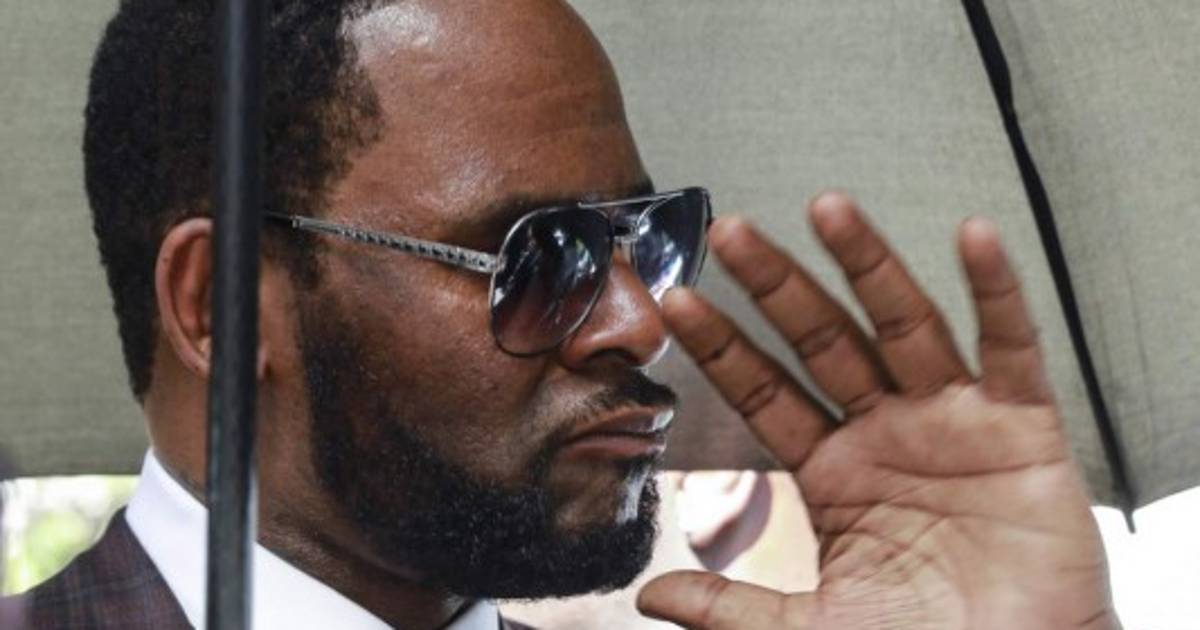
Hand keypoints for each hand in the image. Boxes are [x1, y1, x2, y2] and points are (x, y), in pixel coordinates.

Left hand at [637, 193, 1117, 628]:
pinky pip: (1011, 348)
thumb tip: (653, 594)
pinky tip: (973, 237)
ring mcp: (953, 422)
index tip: (677, 299)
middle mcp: (887, 432)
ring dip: (868, 263)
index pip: (765, 392)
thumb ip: (732, 607)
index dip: (724, 345)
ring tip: (827, 206)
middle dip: (778, 285)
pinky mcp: (1024, 428)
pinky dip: (997, 293)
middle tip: (731, 230)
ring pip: (904, 323)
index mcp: (835, 472)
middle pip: (823, 340)